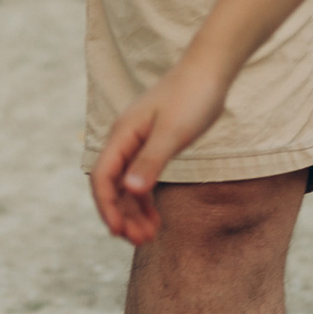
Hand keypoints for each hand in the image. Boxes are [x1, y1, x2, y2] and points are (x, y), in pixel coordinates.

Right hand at [89, 56, 230, 243]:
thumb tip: (129, 190)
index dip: (107, 207)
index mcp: (122, 134)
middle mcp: (125, 140)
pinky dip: (145, 201)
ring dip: (133, 212)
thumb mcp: (173, 133)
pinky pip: (140, 179)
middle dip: (121, 215)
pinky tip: (155, 219)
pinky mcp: (153, 146)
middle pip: (112, 185)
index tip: (119, 232)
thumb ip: (151, 161)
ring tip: (149, 237)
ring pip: (126, 186)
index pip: (102, 177)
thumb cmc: (192, 97)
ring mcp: (138, 143)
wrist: (210, 72)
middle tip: (140, 242)